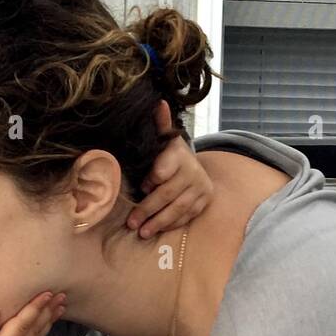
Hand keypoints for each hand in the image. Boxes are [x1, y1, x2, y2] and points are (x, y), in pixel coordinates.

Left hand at [125, 103, 212, 238]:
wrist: (196, 167)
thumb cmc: (171, 155)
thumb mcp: (165, 140)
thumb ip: (160, 125)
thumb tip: (158, 103)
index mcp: (180, 155)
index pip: (164, 170)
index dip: (152, 180)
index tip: (142, 187)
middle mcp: (193, 171)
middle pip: (168, 193)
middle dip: (148, 209)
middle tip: (131, 222)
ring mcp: (200, 188)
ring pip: (177, 208)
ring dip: (158, 222)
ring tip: (141, 232)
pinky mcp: (203, 202)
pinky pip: (186, 216)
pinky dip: (170, 224)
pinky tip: (156, 229)